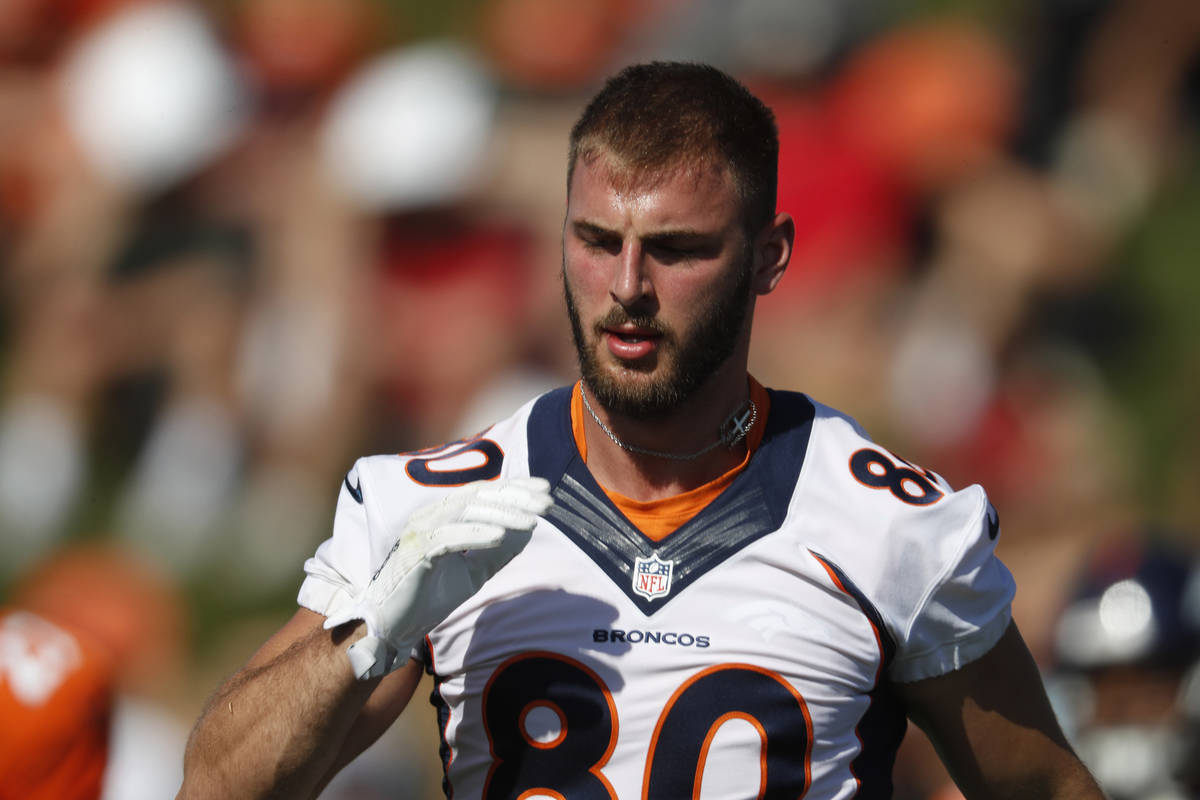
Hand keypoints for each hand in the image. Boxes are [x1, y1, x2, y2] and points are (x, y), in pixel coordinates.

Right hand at [324, 477, 552, 678]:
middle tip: (546, 502)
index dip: (515, 487)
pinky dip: (475, 534)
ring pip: (466, 510)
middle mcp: (431, 515)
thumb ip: (498, 551)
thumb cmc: (428, 597)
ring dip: (502, 513)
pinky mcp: (415, 551)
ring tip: (531, 520)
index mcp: (443, 515)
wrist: (392, 626)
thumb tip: (529, 530)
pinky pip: (448, 536)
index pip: (483, 493)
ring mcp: (421, 529)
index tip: (545, 488)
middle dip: (515, 497)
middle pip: (478, 495)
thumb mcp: (473, 572)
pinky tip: (501, 536)